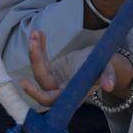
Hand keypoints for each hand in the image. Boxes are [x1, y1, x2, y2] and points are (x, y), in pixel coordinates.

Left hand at [18, 31, 132, 107]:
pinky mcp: (51, 70)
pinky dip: (40, 47)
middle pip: (41, 79)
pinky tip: (39, 34)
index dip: (36, 93)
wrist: (101, 61)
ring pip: (39, 68)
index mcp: (70, 94)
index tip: (23, 82)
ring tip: (36, 33)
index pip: (49, 99)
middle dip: (35, 60)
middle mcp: (59, 90)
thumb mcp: (106, 69)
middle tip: (33, 43)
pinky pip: (42, 59)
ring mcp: (54, 80)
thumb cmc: (105, 67)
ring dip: (35, 50)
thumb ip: (107, 77)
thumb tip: (109, 85)